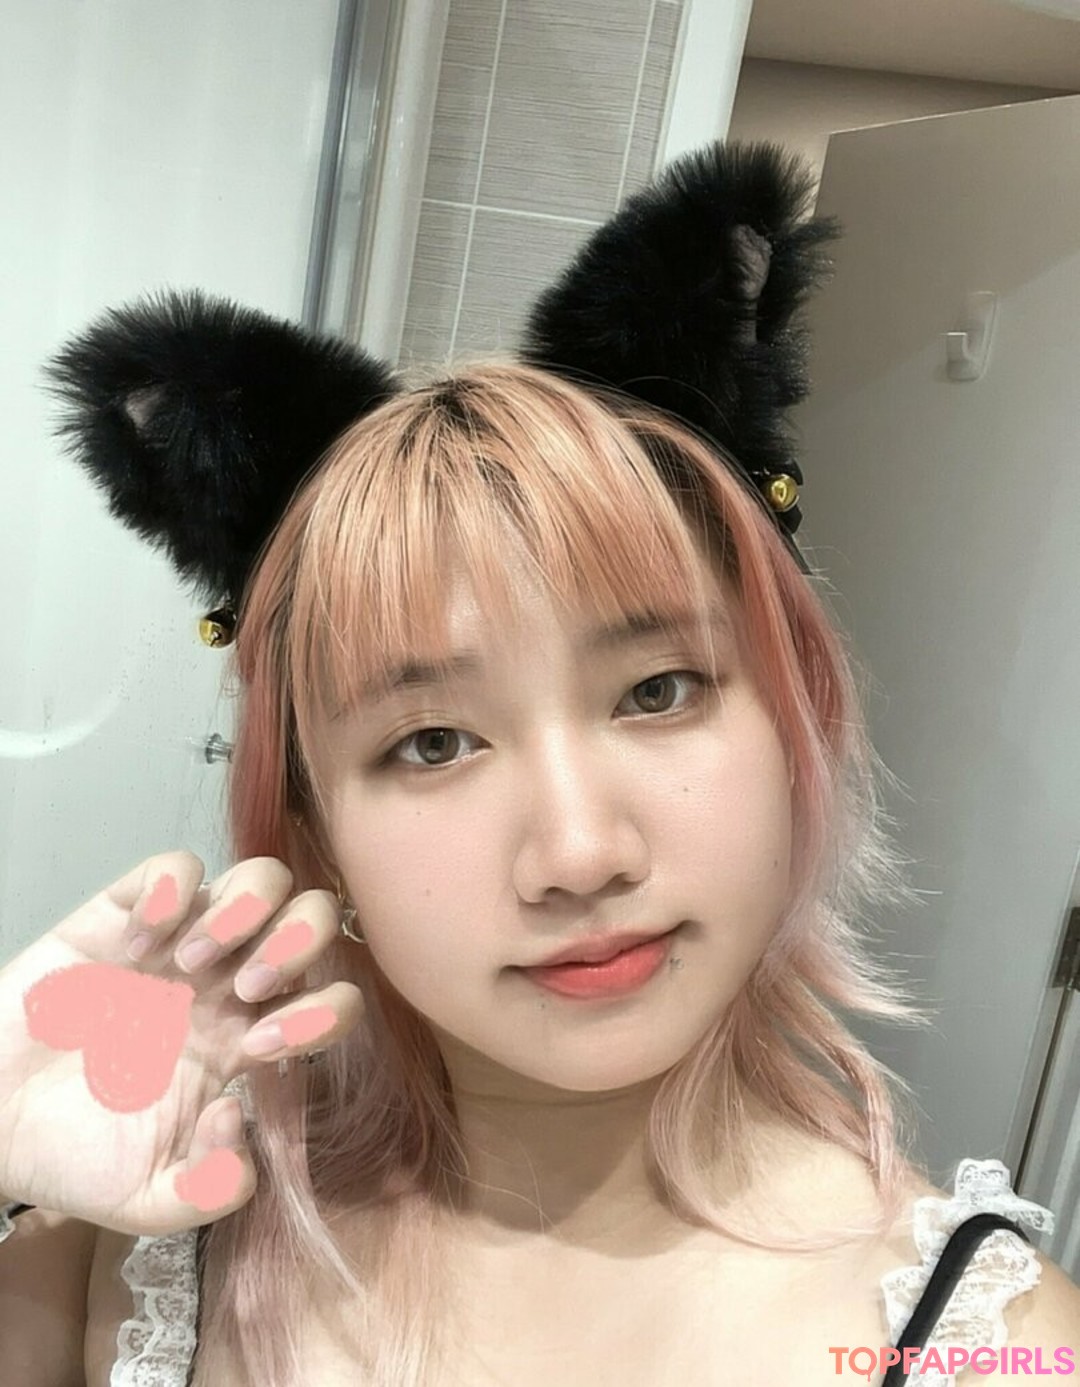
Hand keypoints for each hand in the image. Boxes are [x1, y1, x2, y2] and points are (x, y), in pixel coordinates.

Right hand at [0, 852, 362, 1235]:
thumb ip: (212, 1188)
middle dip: (296, 947)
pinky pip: (178, 864)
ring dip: (241, 913)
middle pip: (315, 919)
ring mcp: (183, 940)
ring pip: (264, 877)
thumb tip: (238, 1114)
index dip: (322, 1016)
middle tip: (239, 990)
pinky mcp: (126, 911)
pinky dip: (170, 893)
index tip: (256, 1050)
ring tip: (185, 964)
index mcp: (249, 1039)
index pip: (334, 1001)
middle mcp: (230, 981)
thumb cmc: (76, 1154)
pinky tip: (135, 943)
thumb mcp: (153, 1199)